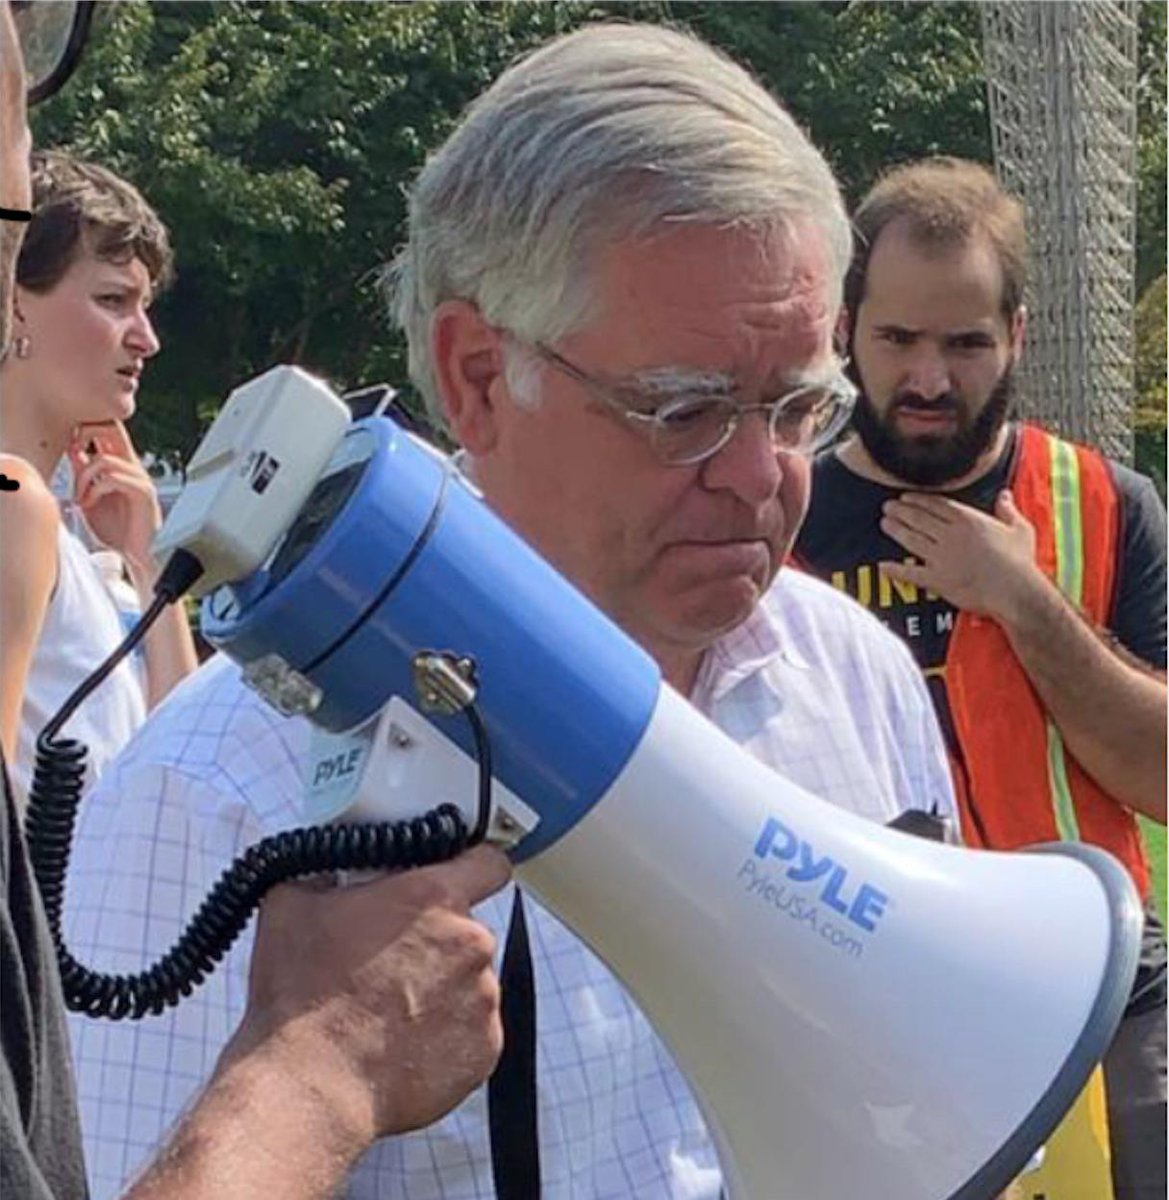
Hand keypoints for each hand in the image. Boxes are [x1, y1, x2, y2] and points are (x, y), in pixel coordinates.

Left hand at [68, 421, 161, 571]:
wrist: (135, 554)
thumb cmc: (116, 529)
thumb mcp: (91, 495)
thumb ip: (85, 473)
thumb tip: (73, 449)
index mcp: (121, 464)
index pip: (107, 429)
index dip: (84, 429)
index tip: (69, 448)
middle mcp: (132, 466)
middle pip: (113, 428)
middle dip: (87, 432)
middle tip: (74, 450)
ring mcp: (139, 478)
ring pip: (104, 459)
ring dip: (83, 478)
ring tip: (79, 497)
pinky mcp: (143, 493)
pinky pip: (112, 479)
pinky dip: (94, 490)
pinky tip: (89, 504)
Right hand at [228, 845, 510, 1150]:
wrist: (310, 1087)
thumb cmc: (300, 997)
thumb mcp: (292, 905)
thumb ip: (324, 870)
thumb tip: (328, 865)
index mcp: (435, 897)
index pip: (487, 862)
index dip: (472, 867)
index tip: (455, 879)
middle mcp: (471, 943)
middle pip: (468, 930)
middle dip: (436, 940)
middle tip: (390, 962)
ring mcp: (483, 999)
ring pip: (470, 982)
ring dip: (441, 989)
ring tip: (388, 1013)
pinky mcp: (485, 1049)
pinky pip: (472, 1030)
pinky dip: (446, 1035)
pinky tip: (401, 1044)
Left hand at [879, 489, 1040, 622]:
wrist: (1016, 591)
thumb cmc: (1020, 561)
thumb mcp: (1020, 529)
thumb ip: (1008, 510)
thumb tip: (1004, 496)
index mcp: (968, 520)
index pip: (937, 505)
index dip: (918, 500)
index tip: (906, 497)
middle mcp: (950, 535)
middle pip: (919, 519)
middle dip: (901, 511)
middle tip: (888, 507)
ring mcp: (941, 557)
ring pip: (911, 540)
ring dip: (895, 530)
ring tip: (884, 523)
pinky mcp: (937, 580)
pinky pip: (910, 574)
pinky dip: (895, 570)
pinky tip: (883, 566)